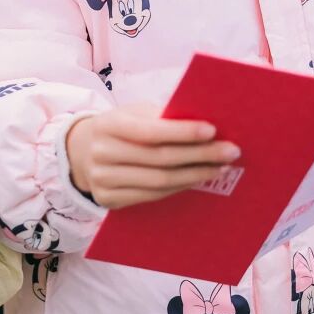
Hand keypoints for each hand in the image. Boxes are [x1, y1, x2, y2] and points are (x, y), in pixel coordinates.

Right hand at [64, 102, 239, 209]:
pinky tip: (197, 179)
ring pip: (159, 181)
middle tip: (230, 151)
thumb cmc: (121, 127)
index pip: (151, 131)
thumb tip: (206, 126)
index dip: (183, 132)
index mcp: (109, 124)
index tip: (213, 130)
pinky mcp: (108, 200)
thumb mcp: (135, 113)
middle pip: (160, 158)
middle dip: (200, 155)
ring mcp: (103, 180)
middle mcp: (102, 153)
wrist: (83, 151)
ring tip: (220, 167)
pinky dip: (179, 188)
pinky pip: (152, 196)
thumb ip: (163, 117)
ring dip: (195, 174)